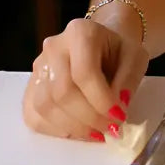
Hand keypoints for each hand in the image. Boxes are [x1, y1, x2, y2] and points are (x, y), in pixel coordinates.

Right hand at [22, 18, 148, 141]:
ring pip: (45, 106)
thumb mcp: (135, 56)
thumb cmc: (118, 50)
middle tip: (109, 129)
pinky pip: (34, 116)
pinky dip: (55, 130)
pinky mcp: (30, 87)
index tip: (118, 117)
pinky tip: (77, 131)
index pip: (84, 72)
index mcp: (80, 32)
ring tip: (96, 132)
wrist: (101, 43)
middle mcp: (54, 47)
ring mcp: (38, 67)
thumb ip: (129, 79)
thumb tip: (118, 106)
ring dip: (73, 127)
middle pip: (62, 92)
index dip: (101, 100)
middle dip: (88, 118)